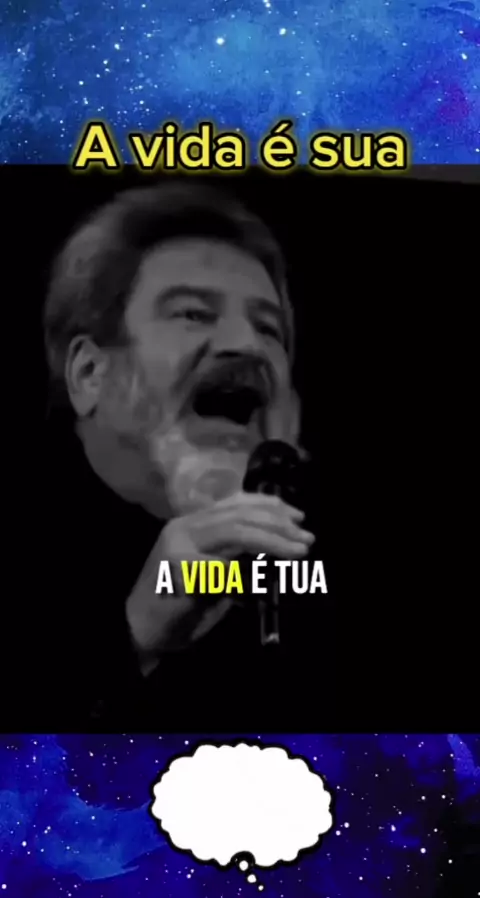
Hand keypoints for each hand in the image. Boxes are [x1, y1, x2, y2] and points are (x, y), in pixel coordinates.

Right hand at [125, 491, 313, 670]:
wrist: (141, 630)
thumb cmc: (181, 606)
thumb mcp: (215, 572)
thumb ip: (237, 553)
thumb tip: (279, 543)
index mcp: (192, 524)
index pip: (236, 503)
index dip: (270, 505)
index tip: (298, 516)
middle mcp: (184, 527)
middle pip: (240, 515)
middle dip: (279, 524)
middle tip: (306, 538)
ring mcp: (179, 545)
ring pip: (235, 532)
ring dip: (273, 542)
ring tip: (299, 552)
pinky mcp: (178, 568)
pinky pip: (223, 567)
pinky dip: (245, 575)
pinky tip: (259, 587)